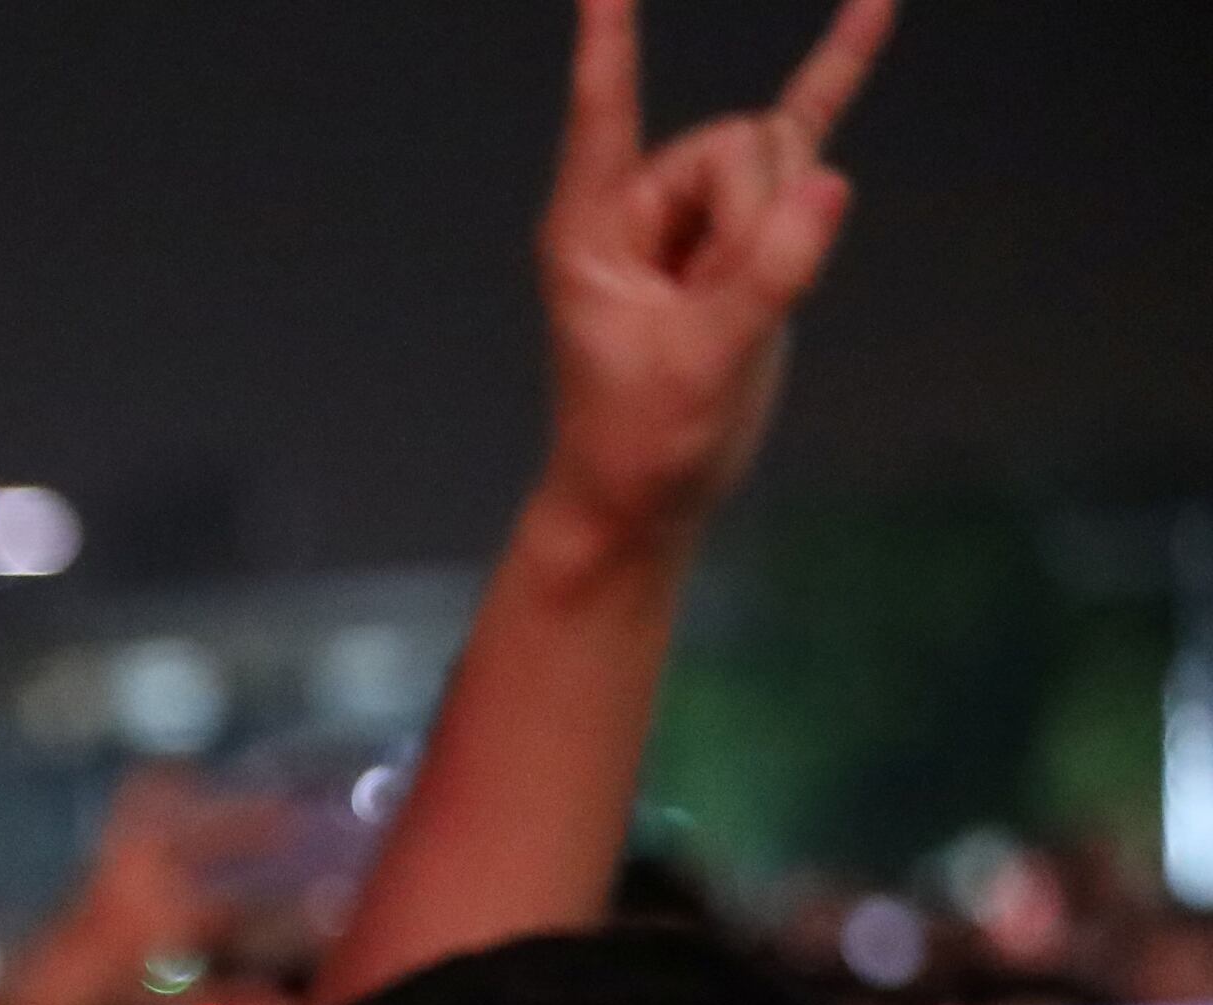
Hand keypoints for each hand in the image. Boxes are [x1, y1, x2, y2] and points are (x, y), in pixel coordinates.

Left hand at [531, 0, 890, 547]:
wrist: (648, 493)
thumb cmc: (643, 440)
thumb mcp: (702, 364)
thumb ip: (765, 275)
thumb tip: (829, 183)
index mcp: (593, 228)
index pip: (604, 116)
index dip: (607, 49)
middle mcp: (640, 205)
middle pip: (733, 146)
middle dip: (757, 213)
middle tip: (728, 303)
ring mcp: (697, 212)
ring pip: (777, 161)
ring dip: (785, 224)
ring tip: (742, 307)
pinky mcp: (749, 228)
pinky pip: (799, 137)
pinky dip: (835, 76)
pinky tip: (872, 10)